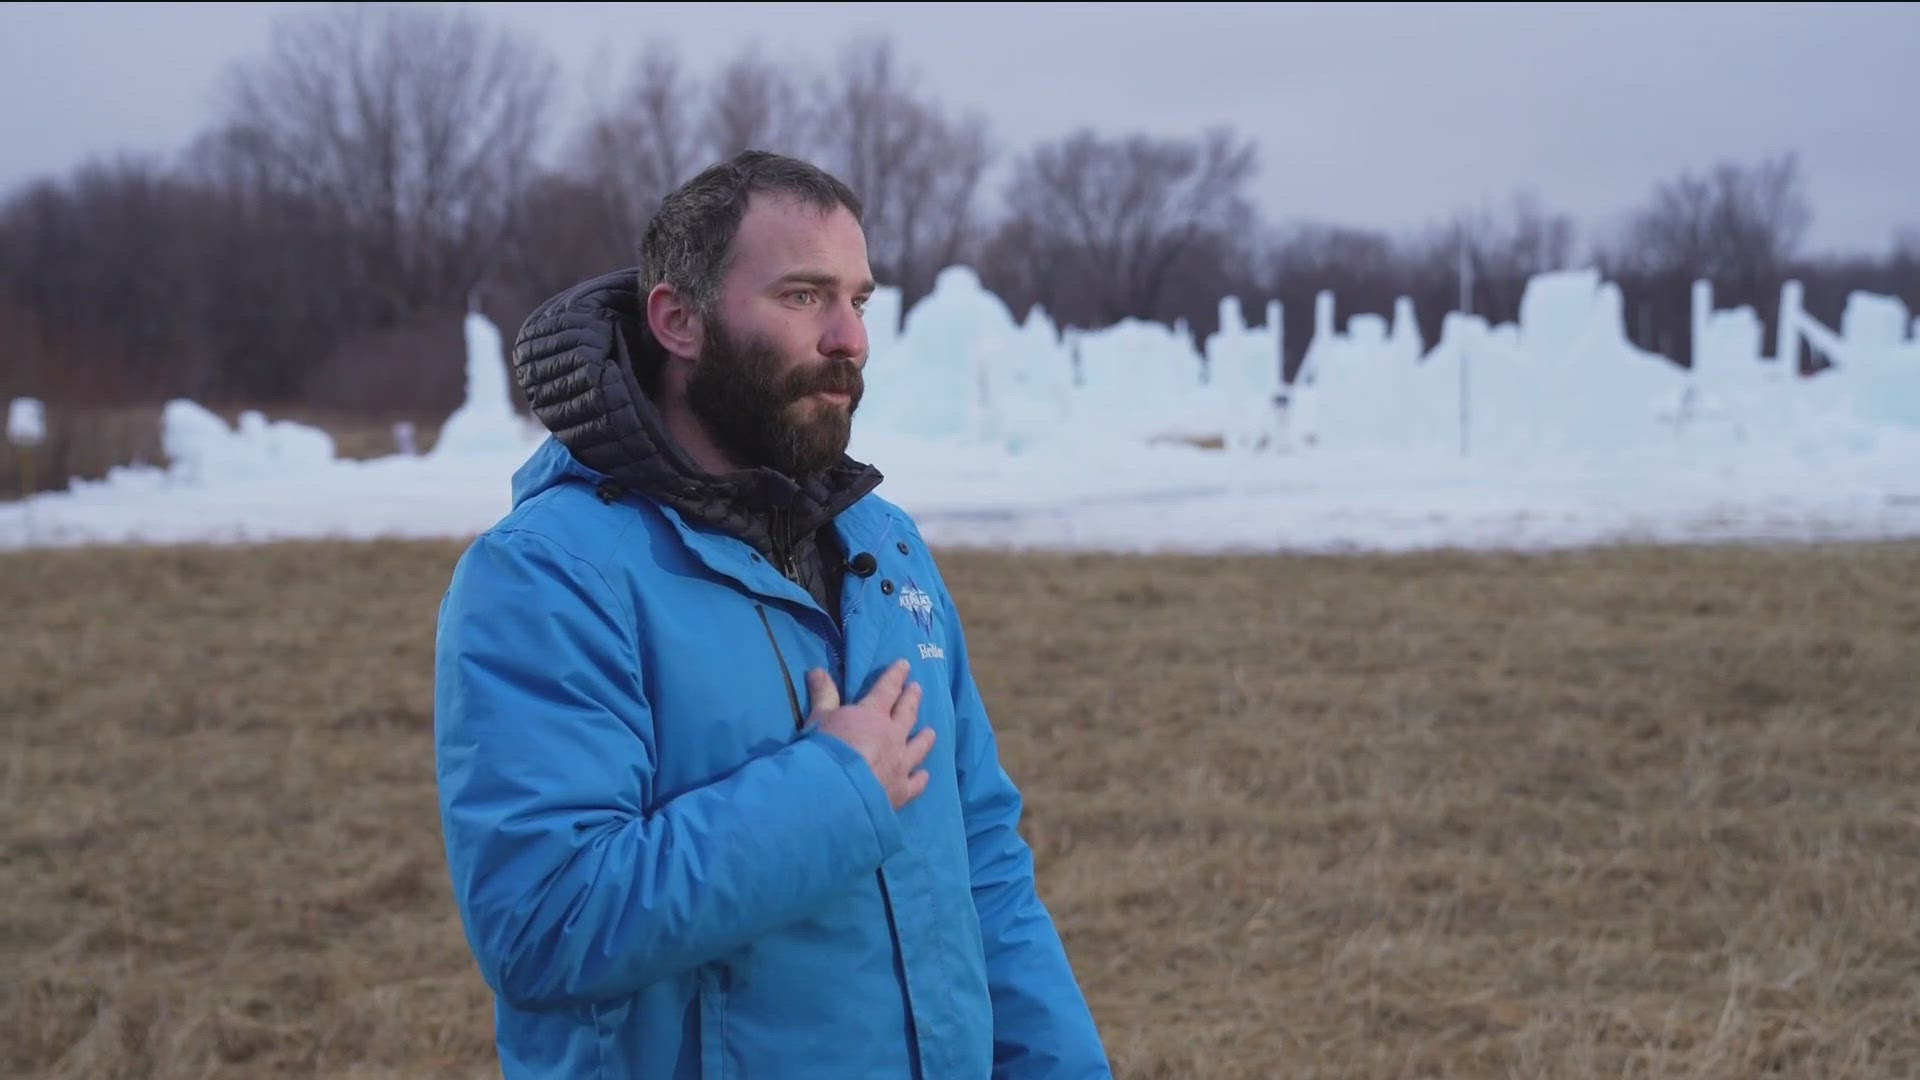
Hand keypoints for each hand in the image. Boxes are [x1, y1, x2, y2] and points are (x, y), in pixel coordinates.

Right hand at [808, 660, 934, 809]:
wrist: (836, 791)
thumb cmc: (824, 750)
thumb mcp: (819, 719)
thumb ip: (823, 696)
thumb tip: (817, 670)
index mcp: (873, 715)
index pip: (887, 689)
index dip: (896, 675)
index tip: (905, 664)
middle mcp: (893, 736)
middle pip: (907, 713)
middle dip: (912, 699)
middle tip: (918, 688)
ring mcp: (900, 764)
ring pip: (919, 747)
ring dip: (925, 738)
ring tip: (931, 731)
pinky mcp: (901, 791)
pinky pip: (916, 783)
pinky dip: (921, 778)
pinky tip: (924, 775)